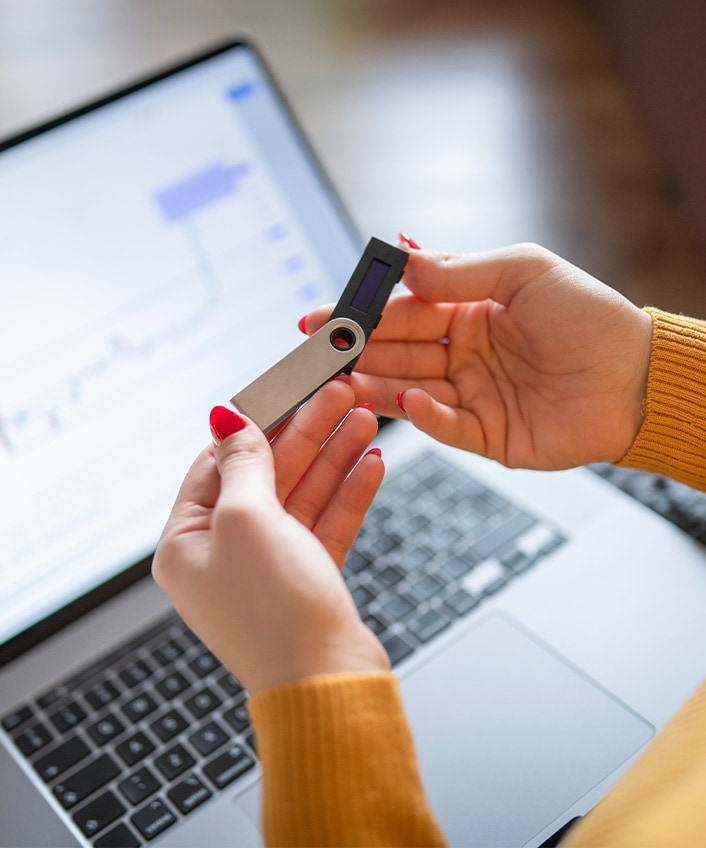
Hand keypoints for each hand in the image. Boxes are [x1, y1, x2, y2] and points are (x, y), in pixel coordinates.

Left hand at [152, 380, 388, 695]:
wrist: (326, 686)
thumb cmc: (274, 613)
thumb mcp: (246, 520)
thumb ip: (242, 463)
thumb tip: (224, 418)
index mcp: (187, 542)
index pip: (218, 463)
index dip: (256, 423)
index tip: (288, 388)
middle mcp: (224, 554)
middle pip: (268, 474)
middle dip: (307, 433)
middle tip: (341, 393)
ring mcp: (268, 567)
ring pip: (303, 495)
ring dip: (334, 455)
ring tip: (363, 418)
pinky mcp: (307, 579)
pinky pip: (325, 524)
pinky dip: (348, 493)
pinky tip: (370, 463)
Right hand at [303, 243, 651, 469]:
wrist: (637, 377)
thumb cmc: (587, 315)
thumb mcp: (524, 271)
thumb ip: (462, 269)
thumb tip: (403, 261)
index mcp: (469, 311)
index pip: (405, 310)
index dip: (365, 312)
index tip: (328, 314)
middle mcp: (463, 353)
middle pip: (398, 352)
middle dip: (358, 351)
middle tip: (319, 352)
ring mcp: (472, 395)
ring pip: (410, 389)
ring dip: (374, 385)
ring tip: (341, 381)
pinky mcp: (486, 435)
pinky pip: (446, 425)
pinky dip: (424, 414)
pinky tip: (407, 400)